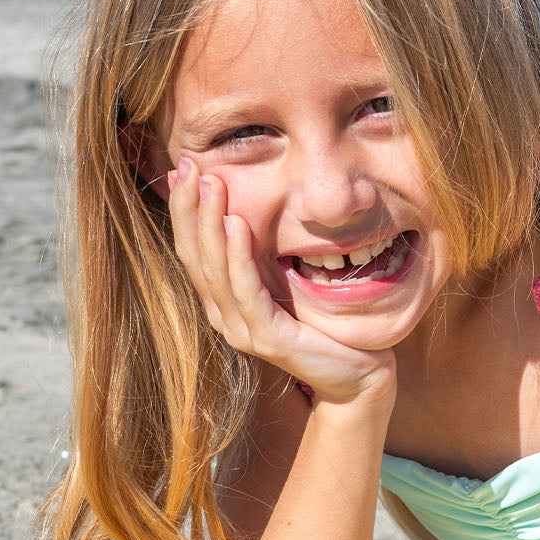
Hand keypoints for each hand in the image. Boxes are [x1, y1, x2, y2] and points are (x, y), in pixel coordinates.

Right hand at [169, 157, 394, 405]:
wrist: (358, 374)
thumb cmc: (323, 325)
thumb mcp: (285, 280)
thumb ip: (261, 256)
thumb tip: (244, 208)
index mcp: (224, 301)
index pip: (193, 249)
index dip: (185, 209)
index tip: (182, 168)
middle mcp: (224, 316)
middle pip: (195, 255)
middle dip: (190, 207)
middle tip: (187, 165)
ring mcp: (242, 329)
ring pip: (215, 269)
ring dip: (211, 222)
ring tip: (212, 184)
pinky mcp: (266, 338)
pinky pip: (246, 289)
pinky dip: (239, 255)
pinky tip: (237, 224)